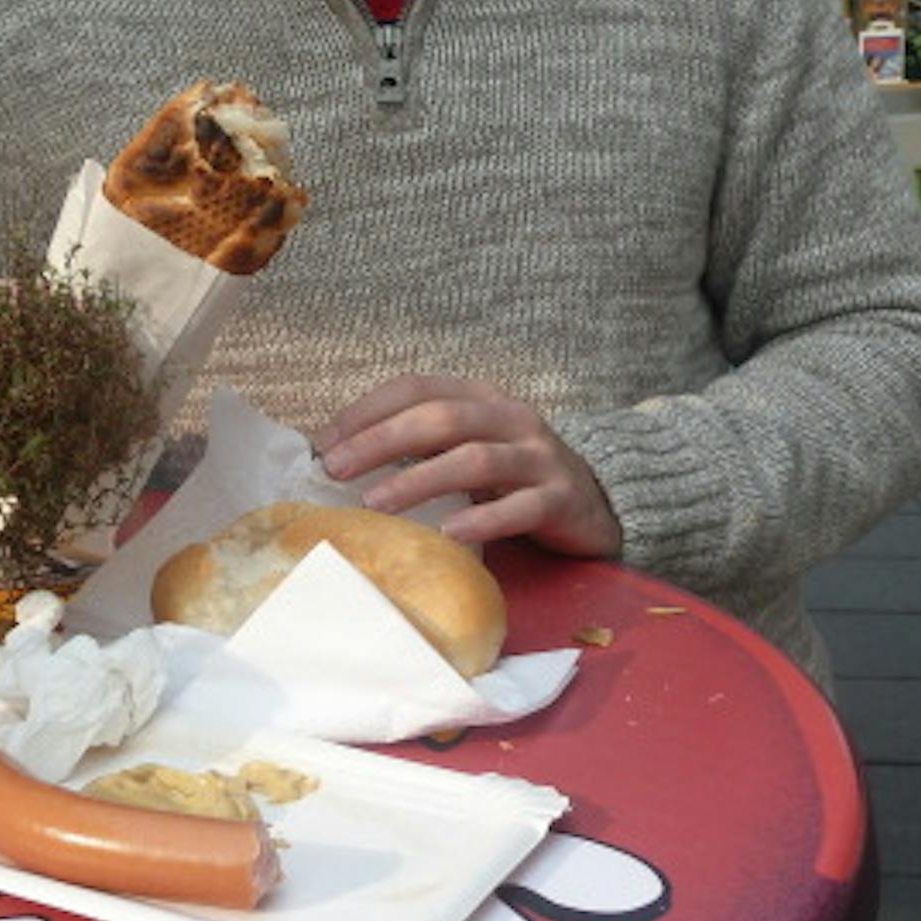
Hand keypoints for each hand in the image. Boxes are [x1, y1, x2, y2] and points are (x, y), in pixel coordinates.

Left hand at [313, 376, 622, 558]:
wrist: (597, 503)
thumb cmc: (513, 479)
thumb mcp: (466, 450)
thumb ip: (419, 448)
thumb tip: (338, 460)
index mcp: (480, 398)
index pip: (416, 388)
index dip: (367, 411)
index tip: (323, 444)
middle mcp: (510, 418)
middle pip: (441, 418)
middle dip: (382, 442)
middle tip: (337, 470)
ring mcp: (539, 457)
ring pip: (475, 459)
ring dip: (420, 479)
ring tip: (377, 504)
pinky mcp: (561, 499)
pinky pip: (520, 508)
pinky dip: (482, 520)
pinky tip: (448, 533)